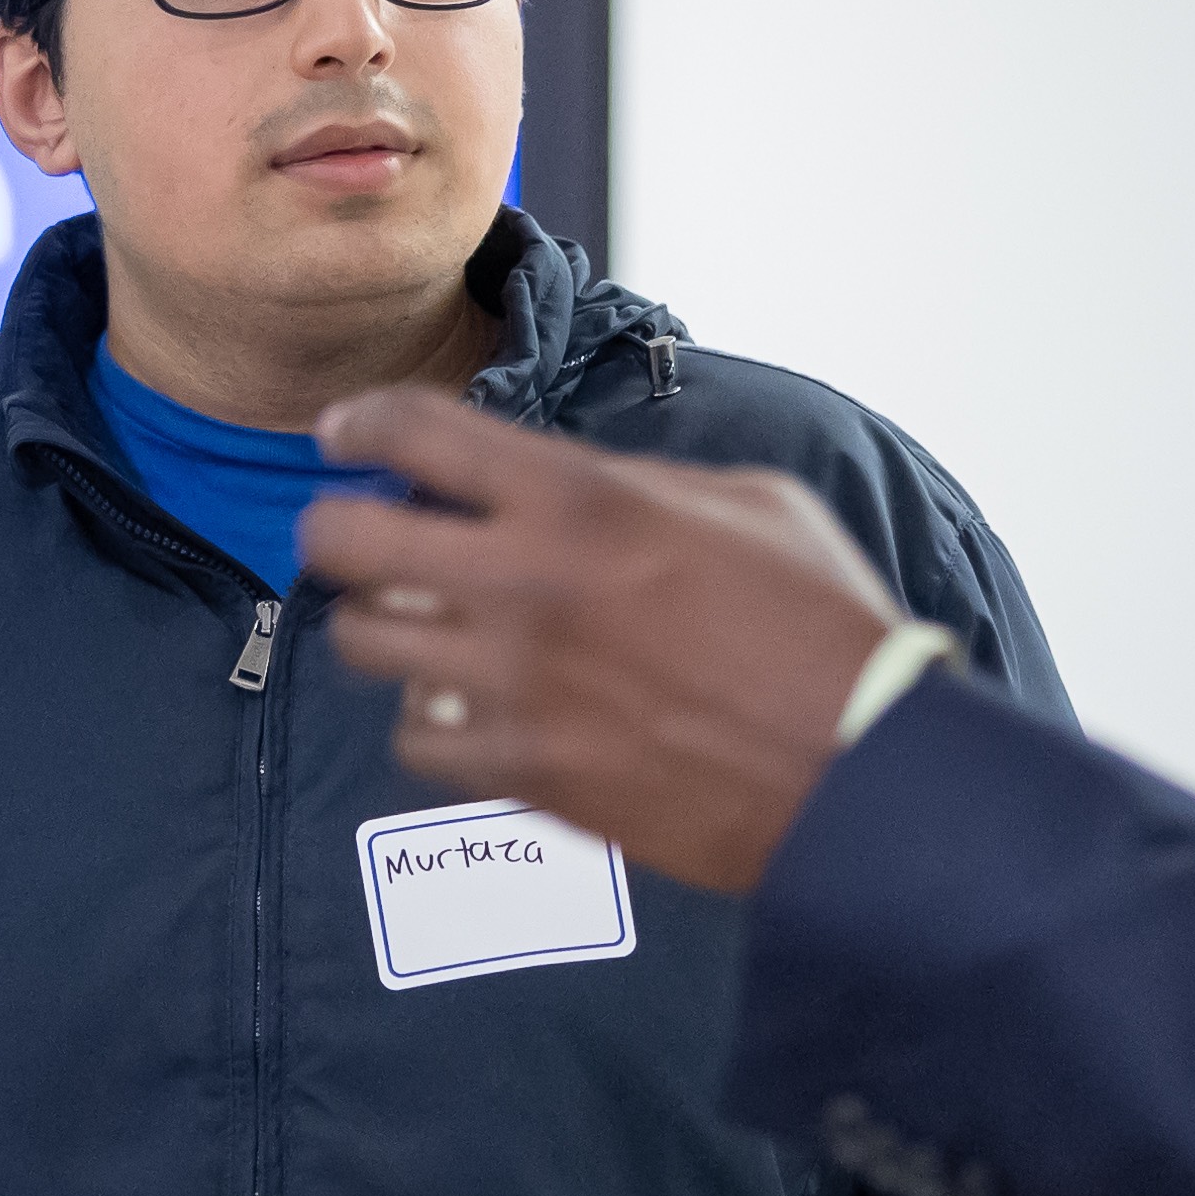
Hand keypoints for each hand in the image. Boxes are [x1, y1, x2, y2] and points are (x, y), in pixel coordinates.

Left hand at [303, 388, 910, 894]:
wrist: (858, 770)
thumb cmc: (824, 628)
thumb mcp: (747, 503)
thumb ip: (635, 482)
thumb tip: (566, 484)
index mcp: (582, 501)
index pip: (416, 433)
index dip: (362, 423)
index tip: (345, 434)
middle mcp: (526, 586)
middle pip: (345, 541)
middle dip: (336, 527)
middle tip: (358, 533)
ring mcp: (516, 686)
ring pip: (366, 643)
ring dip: (387, 625)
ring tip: (424, 625)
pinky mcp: (525, 772)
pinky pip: (418, 737)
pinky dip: (433, 719)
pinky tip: (472, 707)